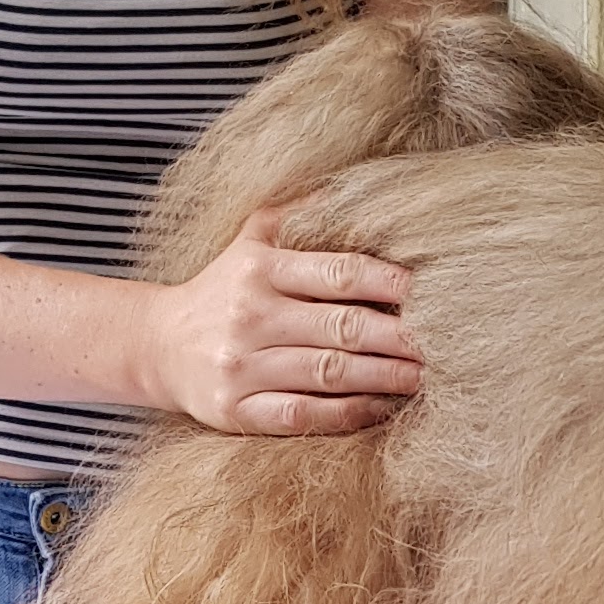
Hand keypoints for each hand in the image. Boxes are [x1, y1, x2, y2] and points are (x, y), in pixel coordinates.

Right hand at [147, 210, 422, 434]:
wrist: (157, 345)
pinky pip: (305, 416)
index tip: (431, 292)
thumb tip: (360, 187)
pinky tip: (383, 407)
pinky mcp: (236, 411)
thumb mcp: (251, 239)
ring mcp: (241, 368)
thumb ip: (301, 215)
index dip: (389, 283)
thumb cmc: (223, 289)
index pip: (338, 273)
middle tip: (445, 343)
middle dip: (400, 337)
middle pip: (342, 327)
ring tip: (425, 375)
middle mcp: (249, 317)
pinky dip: (350, 413)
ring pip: (329, 374)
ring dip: (386, 377)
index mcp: (259, 269)